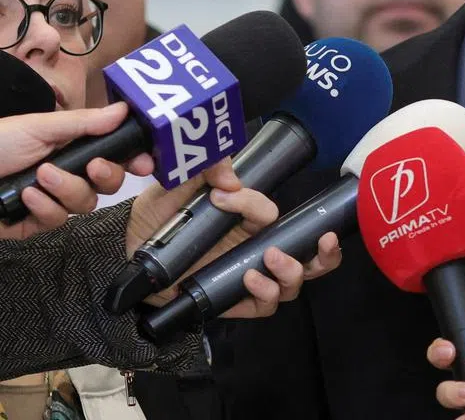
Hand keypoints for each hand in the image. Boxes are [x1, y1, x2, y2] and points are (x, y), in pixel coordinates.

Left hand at [0, 103, 154, 238]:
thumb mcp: (39, 127)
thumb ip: (85, 123)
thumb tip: (123, 110)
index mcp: (71, 147)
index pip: (113, 155)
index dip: (133, 160)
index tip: (145, 164)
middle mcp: (67, 173)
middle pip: (107, 184)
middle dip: (103, 176)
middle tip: (90, 167)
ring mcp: (52, 199)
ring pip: (85, 204)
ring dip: (65, 190)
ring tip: (40, 178)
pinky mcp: (35, 223)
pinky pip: (58, 220)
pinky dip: (44, 208)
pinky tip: (26, 197)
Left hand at [129, 158, 341, 318]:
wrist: (126, 251)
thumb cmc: (155, 217)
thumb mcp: (174, 185)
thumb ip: (201, 169)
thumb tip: (230, 177)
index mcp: (247, 219)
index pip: (270, 212)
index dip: (254, 204)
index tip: (223, 196)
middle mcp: (255, 248)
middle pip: (310, 254)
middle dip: (326, 251)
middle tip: (323, 239)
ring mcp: (247, 275)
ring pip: (293, 283)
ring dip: (292, 271)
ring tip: (269, 259)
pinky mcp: (232, 301)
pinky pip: (264, 306)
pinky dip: (265, 294)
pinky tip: (249, 280)